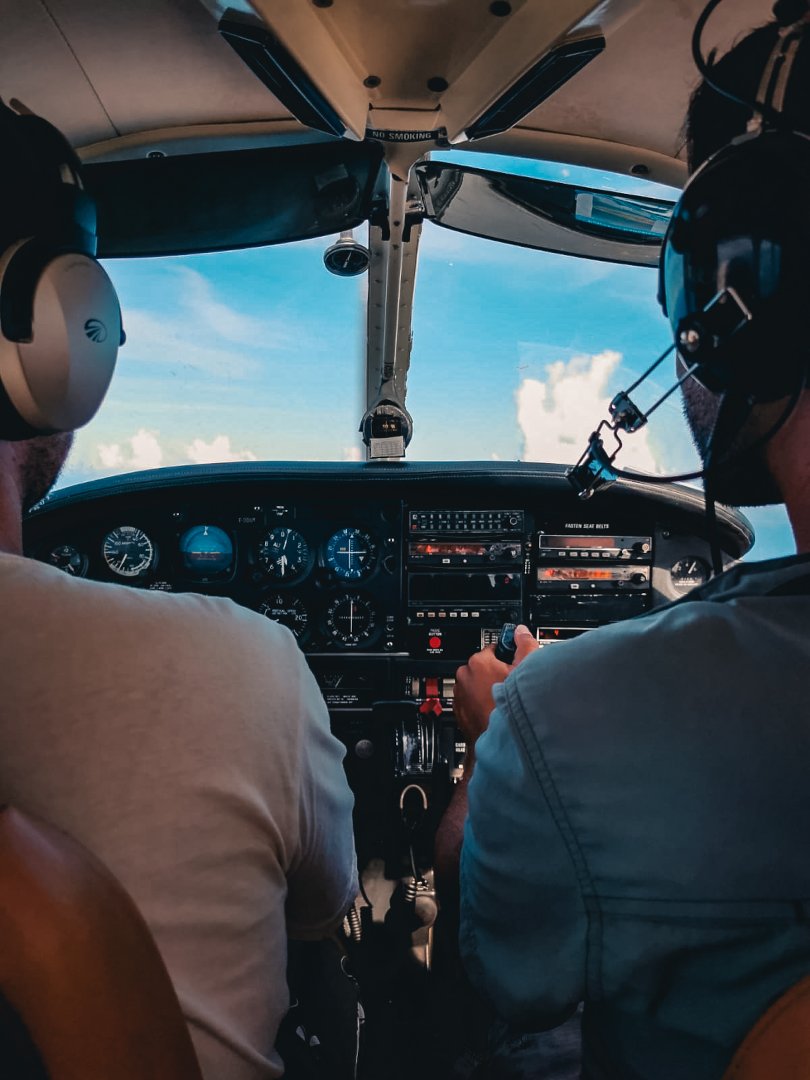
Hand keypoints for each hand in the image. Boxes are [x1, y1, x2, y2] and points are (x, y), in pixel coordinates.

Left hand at [453, 625, 537, 745]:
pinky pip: (472, 701)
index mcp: (478, 661)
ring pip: (478, 685)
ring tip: (504, 701)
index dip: (509, 657)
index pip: (494, 649)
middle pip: (486, 667)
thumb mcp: (527, 669)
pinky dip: (481, 703)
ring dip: (488, 689)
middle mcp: (464, 676)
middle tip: (513, 686)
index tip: (515, 665)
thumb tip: (520, 632)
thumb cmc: (511, 707)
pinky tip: (495, 711)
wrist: (500, 742)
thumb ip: (525, 645)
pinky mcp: (459, 711)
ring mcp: (460, 695)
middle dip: (498, 674)